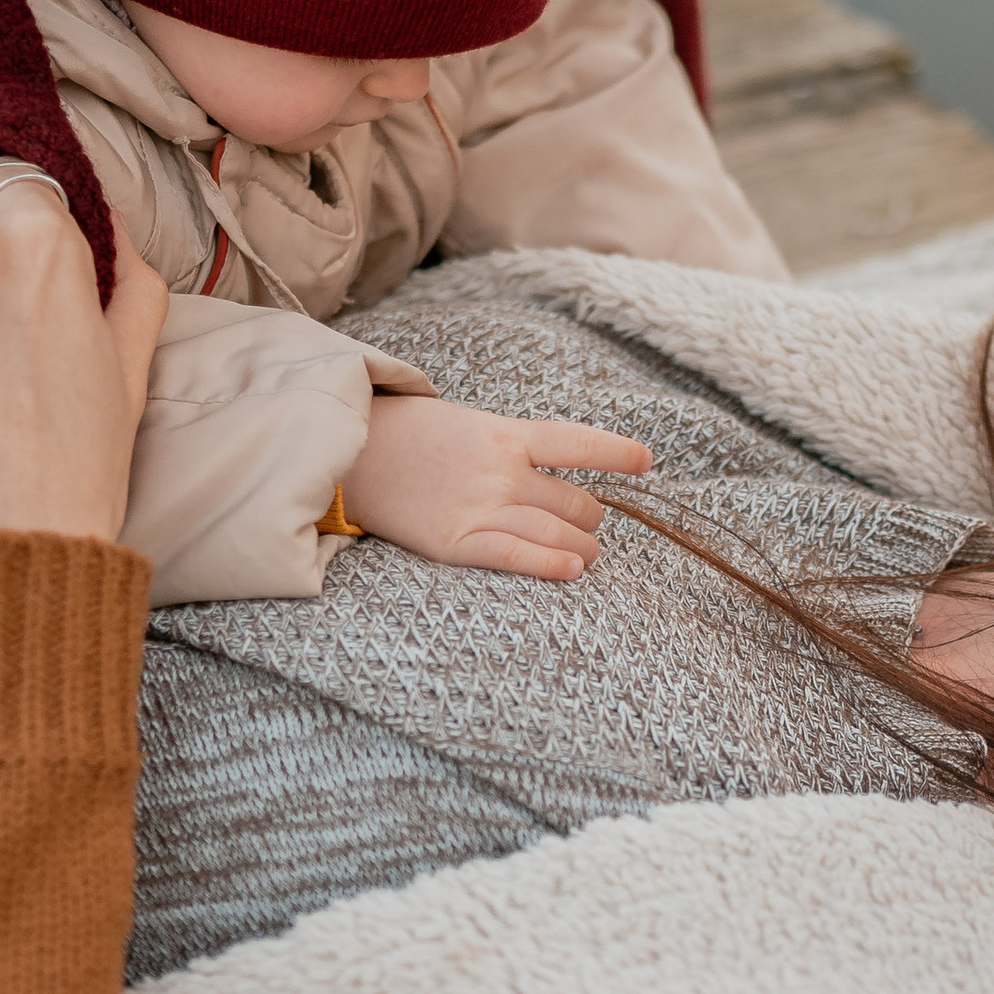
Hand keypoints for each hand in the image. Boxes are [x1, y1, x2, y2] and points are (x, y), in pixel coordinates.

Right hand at [342, 392, 653, 580]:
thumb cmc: (406, 437)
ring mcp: (481, 506)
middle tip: (582, 527)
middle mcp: (501, 470)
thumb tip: (548, 473)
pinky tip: (573, 570)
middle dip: (588, 520)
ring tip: (583, 556)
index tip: (646, 461)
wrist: (347, 454)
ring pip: (558, 532)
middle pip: (576, 503)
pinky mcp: (456, 542)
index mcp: (506, 434)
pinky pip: (517, 555)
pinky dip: (550, 564)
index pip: (577, 442)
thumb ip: (509, 447)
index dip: (616, 453)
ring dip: (581, 550)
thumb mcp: (466, 423)